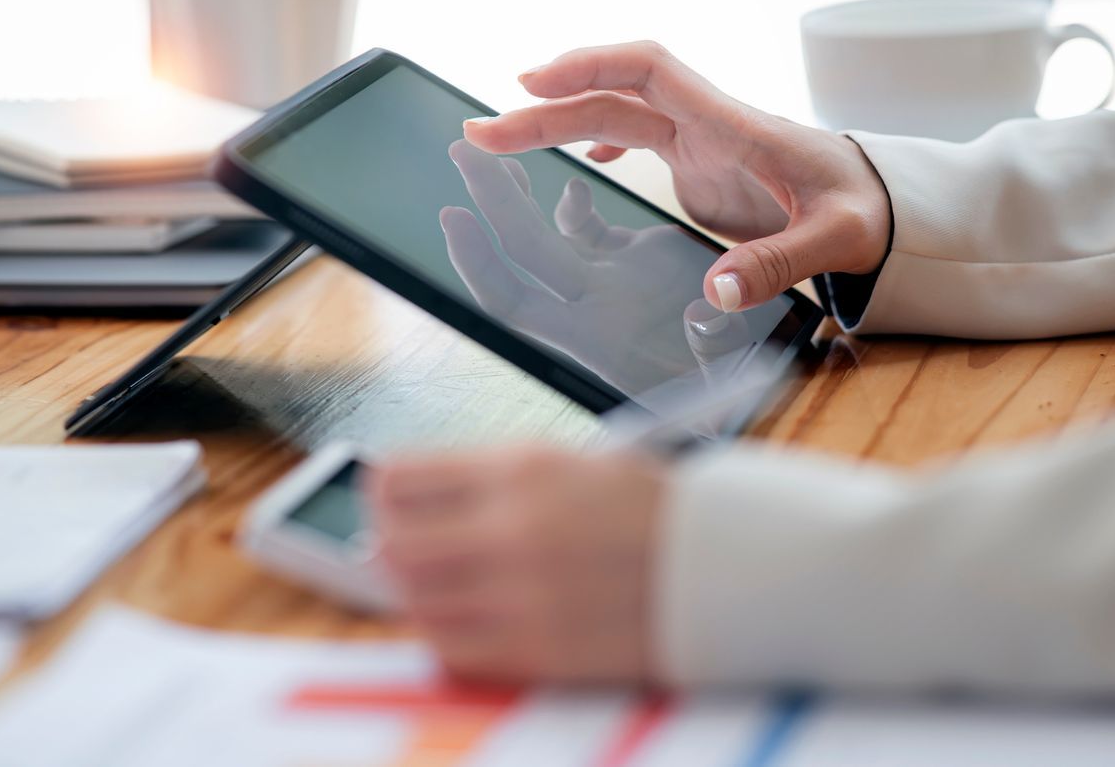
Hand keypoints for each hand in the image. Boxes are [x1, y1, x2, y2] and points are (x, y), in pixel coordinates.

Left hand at [369, 447, 666, 683]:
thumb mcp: (574, 466)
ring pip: (414, 601)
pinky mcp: (540, 649)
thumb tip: (425, 504)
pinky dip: (447, 637)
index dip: (382, 495)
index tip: (388, 506)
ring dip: (418, 596)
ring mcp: (521, 593)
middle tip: (405, 554)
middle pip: (393, 544)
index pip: (398, 479)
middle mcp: (510, 527)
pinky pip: (452, 649)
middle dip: (390, 548)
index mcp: (519, 468)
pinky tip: (469, 623)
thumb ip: (497, 483)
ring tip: (442, 589)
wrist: (732, 565)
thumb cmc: (657, 514)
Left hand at [441, 140, 742, 391]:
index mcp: (598, 337)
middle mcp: (593, 307)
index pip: (516, 302)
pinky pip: (587, 231)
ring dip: (516, 197)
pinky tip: (572, 184)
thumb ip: (716, 347)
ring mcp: (611, 282)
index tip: (455, 218)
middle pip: (522, 253)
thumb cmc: (743, 385)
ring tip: (489, 153)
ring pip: (546, 237)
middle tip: (462, 152)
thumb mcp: (735, 370)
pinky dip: (574, 205)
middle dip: (489, 202)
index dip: (479, 264)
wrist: (762, 372)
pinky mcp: (638, 261)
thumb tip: (701, 314)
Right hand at [466, 40, 891, 311]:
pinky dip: (597, 141)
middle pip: (613, 96)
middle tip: (480, 132)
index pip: (651, 70)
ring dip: (557, 123)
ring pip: (615, 116)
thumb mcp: (838, 242)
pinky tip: (577, 165)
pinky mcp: (703, 165)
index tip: (532, 81)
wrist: (896, 205)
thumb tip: (717, 290)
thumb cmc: (872, 212)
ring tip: (498, 140)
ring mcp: (703, 143)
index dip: (589, 66)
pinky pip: (637, 136)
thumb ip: (780, 263)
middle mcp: (709, 125)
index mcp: (734, 126)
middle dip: (545, 107)